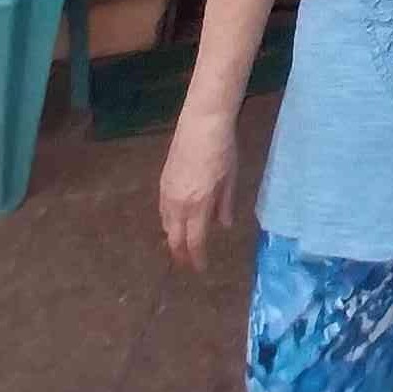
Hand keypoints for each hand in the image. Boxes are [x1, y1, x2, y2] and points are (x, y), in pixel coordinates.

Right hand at [159, 108, 236, 270]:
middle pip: (175, 238)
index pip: (195, 241)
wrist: (202, 122)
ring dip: (174, 237)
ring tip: (183, 244)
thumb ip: (225, 204)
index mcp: (198, 204)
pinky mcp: (162, 181)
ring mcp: (167, 192)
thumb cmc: (223, 148)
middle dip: (181, 254)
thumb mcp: (230, 178)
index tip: (202, 268)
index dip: (197, 258)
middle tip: (188, 263)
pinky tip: (176, 220)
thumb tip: (224, 226)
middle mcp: (179, 203)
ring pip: (166, 225)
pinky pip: (162, 210)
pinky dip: (169, 221)